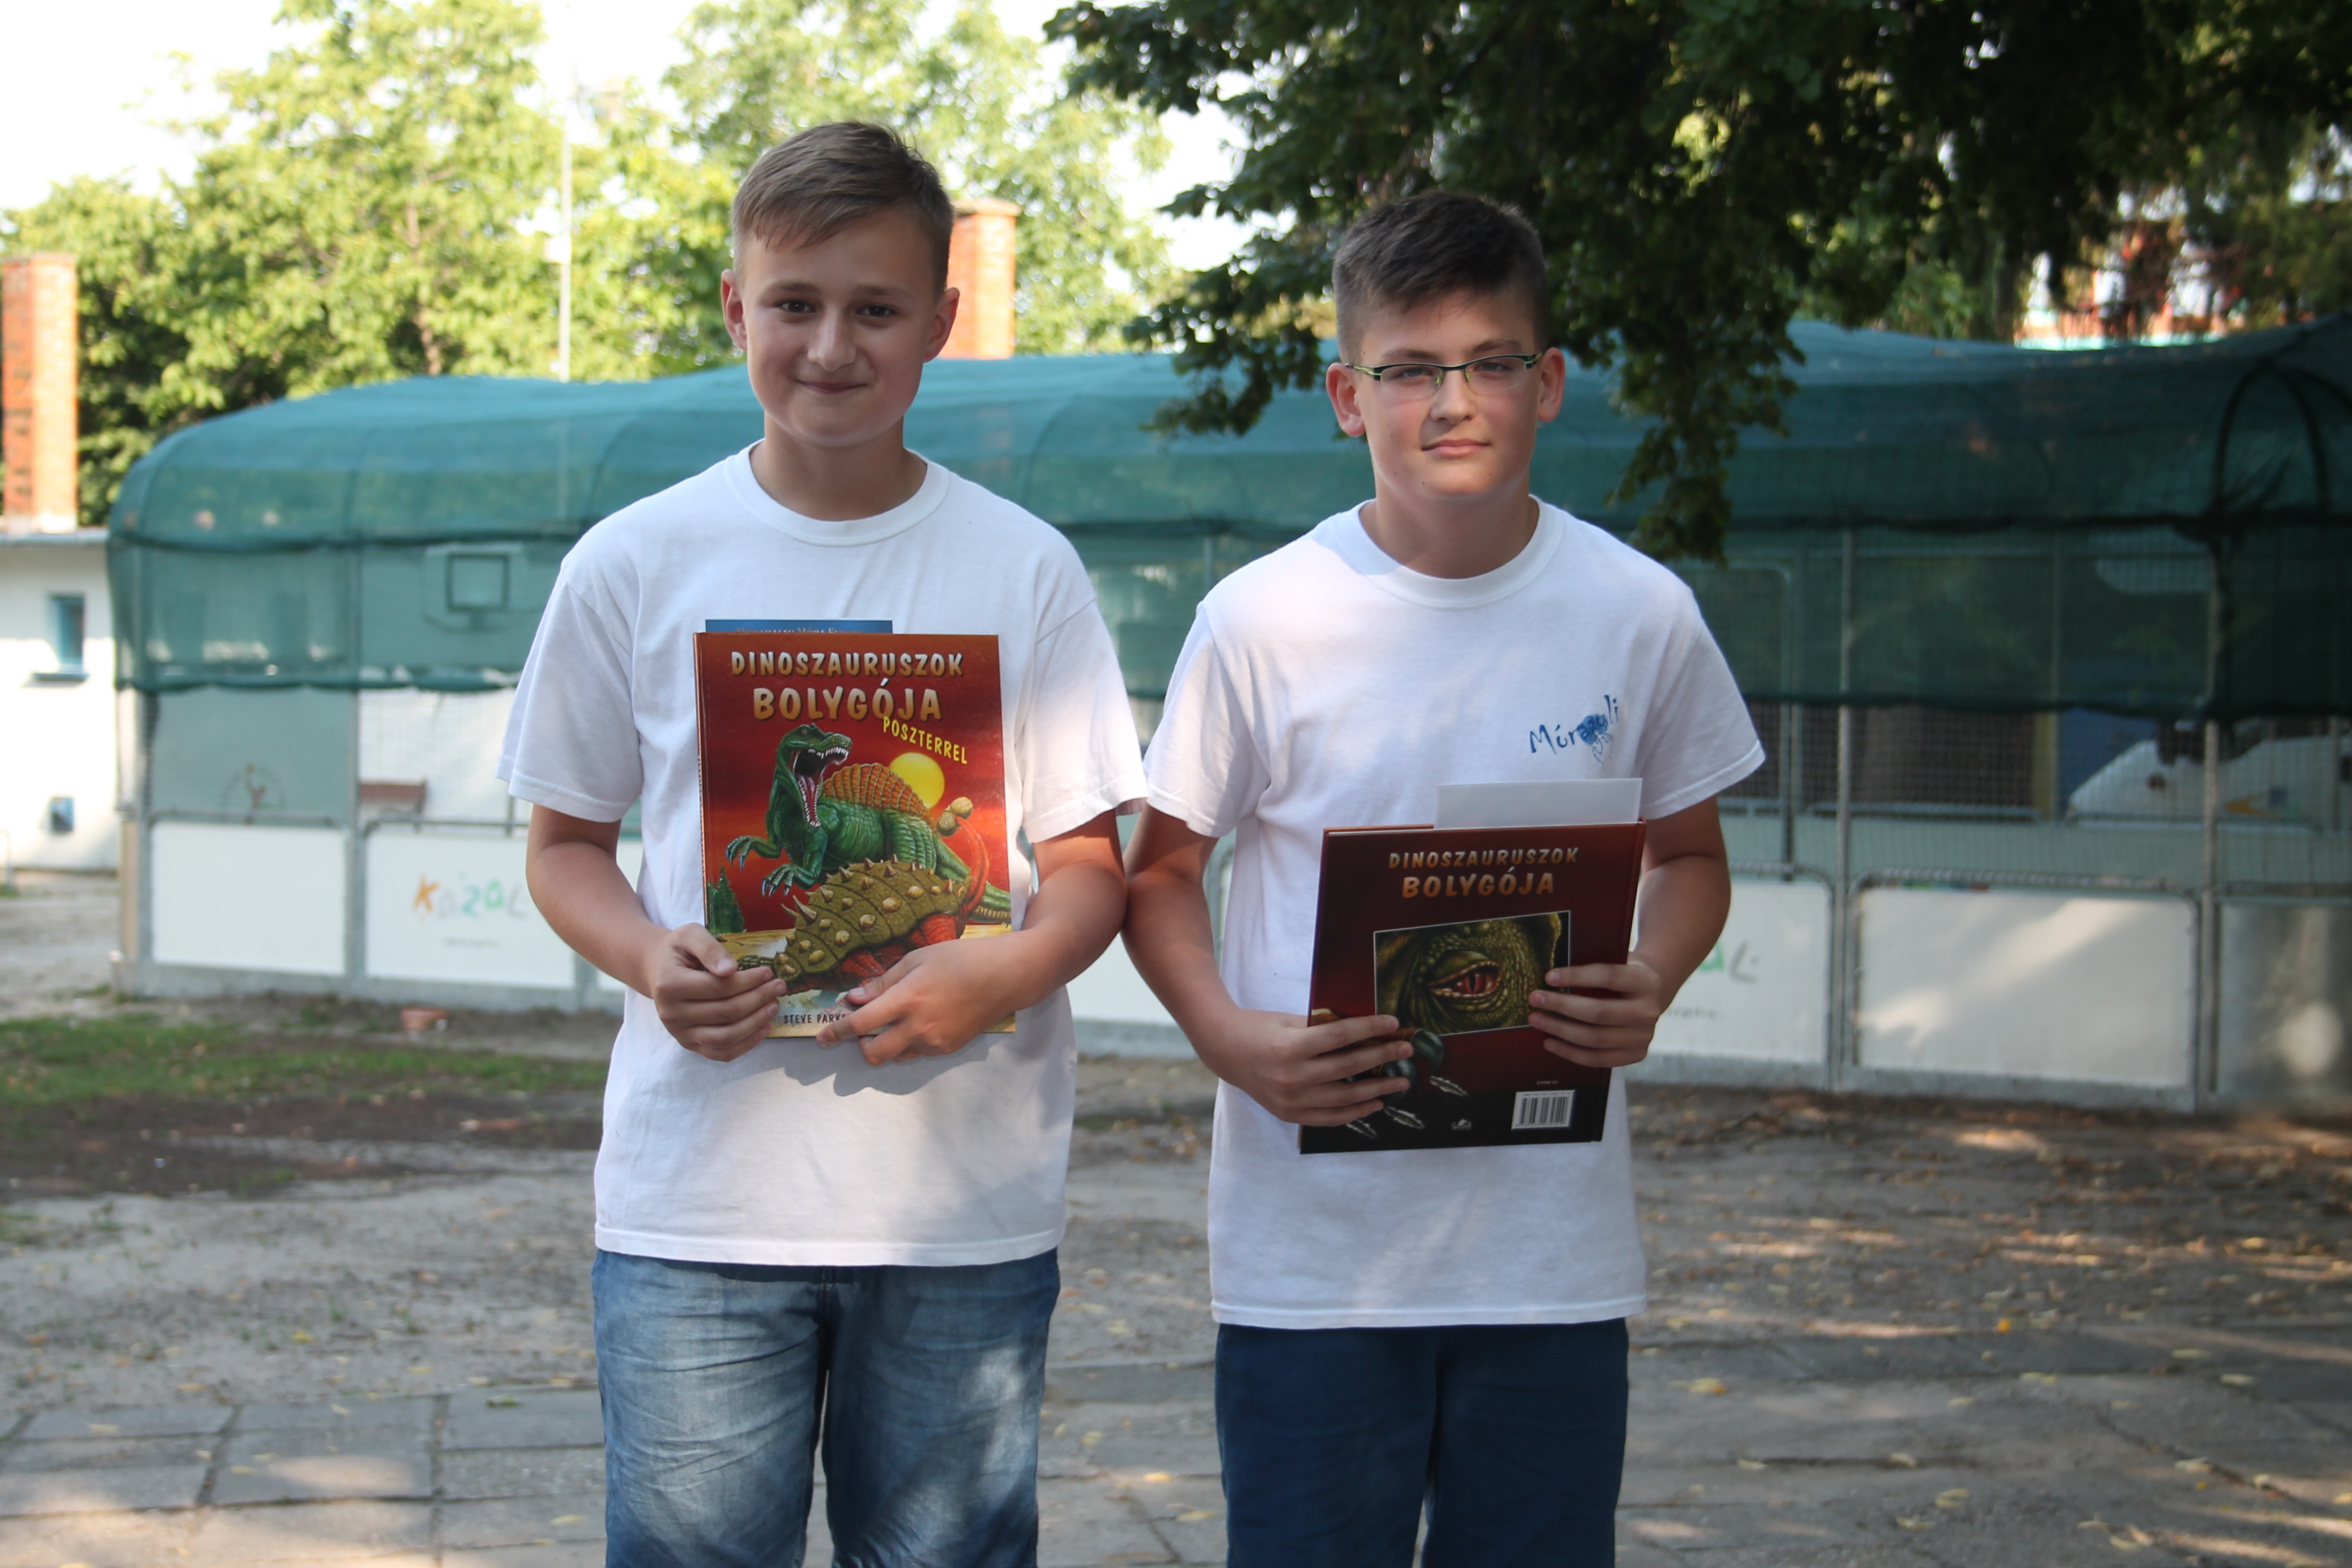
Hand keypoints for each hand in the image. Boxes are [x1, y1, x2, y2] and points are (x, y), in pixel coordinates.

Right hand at [645, 923, 784, 1062]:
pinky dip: (746, 1044)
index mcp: (670, 985)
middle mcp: (671, 1014)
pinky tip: (764, 1028)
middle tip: (779, 986)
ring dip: (755, 1023)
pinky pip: (721, 1054)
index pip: (718, 988)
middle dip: (757, 999)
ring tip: (774, 1006)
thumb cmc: (678, 951)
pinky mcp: (690, 1045)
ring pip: (725, 1037)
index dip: (747, 981)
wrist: (659, 970)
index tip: (768, 972)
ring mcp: (680, 1033)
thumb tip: (730, 970)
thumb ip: (709, 948)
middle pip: (725, 1013)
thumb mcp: (690, 935)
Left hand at [815, 931, 1036, 1065]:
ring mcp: (934, 1042)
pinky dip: (909, 1043)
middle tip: (863, 1029)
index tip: (822, 1038)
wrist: (1004, 977)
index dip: (836, 1032)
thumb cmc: (960, 958)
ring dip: (886, 1044)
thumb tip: (853, 999)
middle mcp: (917, 1027)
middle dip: (860, 1047)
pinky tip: (922, 1021)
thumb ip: (883, 982)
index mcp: (907, 999)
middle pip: (874, 1054)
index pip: (860, 1024)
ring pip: (895, 1056)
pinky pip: (917, 1053)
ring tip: (897, 1021)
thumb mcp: (917, 959)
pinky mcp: (948, 1049)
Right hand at [1192, 1007, 1412, 1125]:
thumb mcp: (1291, 1020)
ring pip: (1344, 1098)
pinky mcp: (1289, 1114)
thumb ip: (1323, 1027)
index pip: (1341, 1037)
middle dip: (1382, 1057)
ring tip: (1399, 1081)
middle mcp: (1291, 1077)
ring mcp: (1290, 1100)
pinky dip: (1353, 1112)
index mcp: (1291, 1047)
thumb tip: (1365, 1030)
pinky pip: (1329, 1117)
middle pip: (1348, 1068)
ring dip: (1376, 1090)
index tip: (1394, 1023)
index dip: (1370, 1029)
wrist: (1225, 1051)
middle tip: (1406, 1050)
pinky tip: (1374, 1104)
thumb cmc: (1260, 1028)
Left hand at [1528, 957, 1667, 1068]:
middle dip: (1561, 1006)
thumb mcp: (1620, 959)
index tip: (1548, 977)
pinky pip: (1598, 1059)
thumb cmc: (1626, 972)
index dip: (1577, 977)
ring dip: (1560, 1031)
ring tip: (1536, 1020)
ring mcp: (1642, 1037)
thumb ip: (1595, 963)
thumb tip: (1551, 975)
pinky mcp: (1635, 1055)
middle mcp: (1647, 1011)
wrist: (1655, 992)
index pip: (1608, 977)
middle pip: (1598, 1012)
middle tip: (1534, 999)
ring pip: (1594, 1039)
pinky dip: (1570, 1052)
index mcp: (1645, 981)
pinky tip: (1550, 1042)